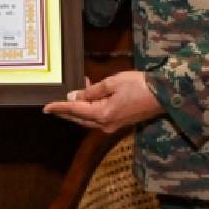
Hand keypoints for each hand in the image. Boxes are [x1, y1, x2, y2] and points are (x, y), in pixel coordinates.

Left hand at [42, 70, 162, 132]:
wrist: (163, 95)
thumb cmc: (139, 86)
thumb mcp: (113, 82)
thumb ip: (91, 91)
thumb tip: (74, 97)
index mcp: (102, 114)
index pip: (74, 111)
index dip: (59, 108)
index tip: (45, 107)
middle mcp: (105, 124)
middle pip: (79, 119)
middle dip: (66, 111)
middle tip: (53, 105)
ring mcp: (113, 126)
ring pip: (88, 119)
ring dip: (78, 109)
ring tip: (74, 95)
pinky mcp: (119, 123)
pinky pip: (98, 117)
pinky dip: (90, 109)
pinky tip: (91, 97)